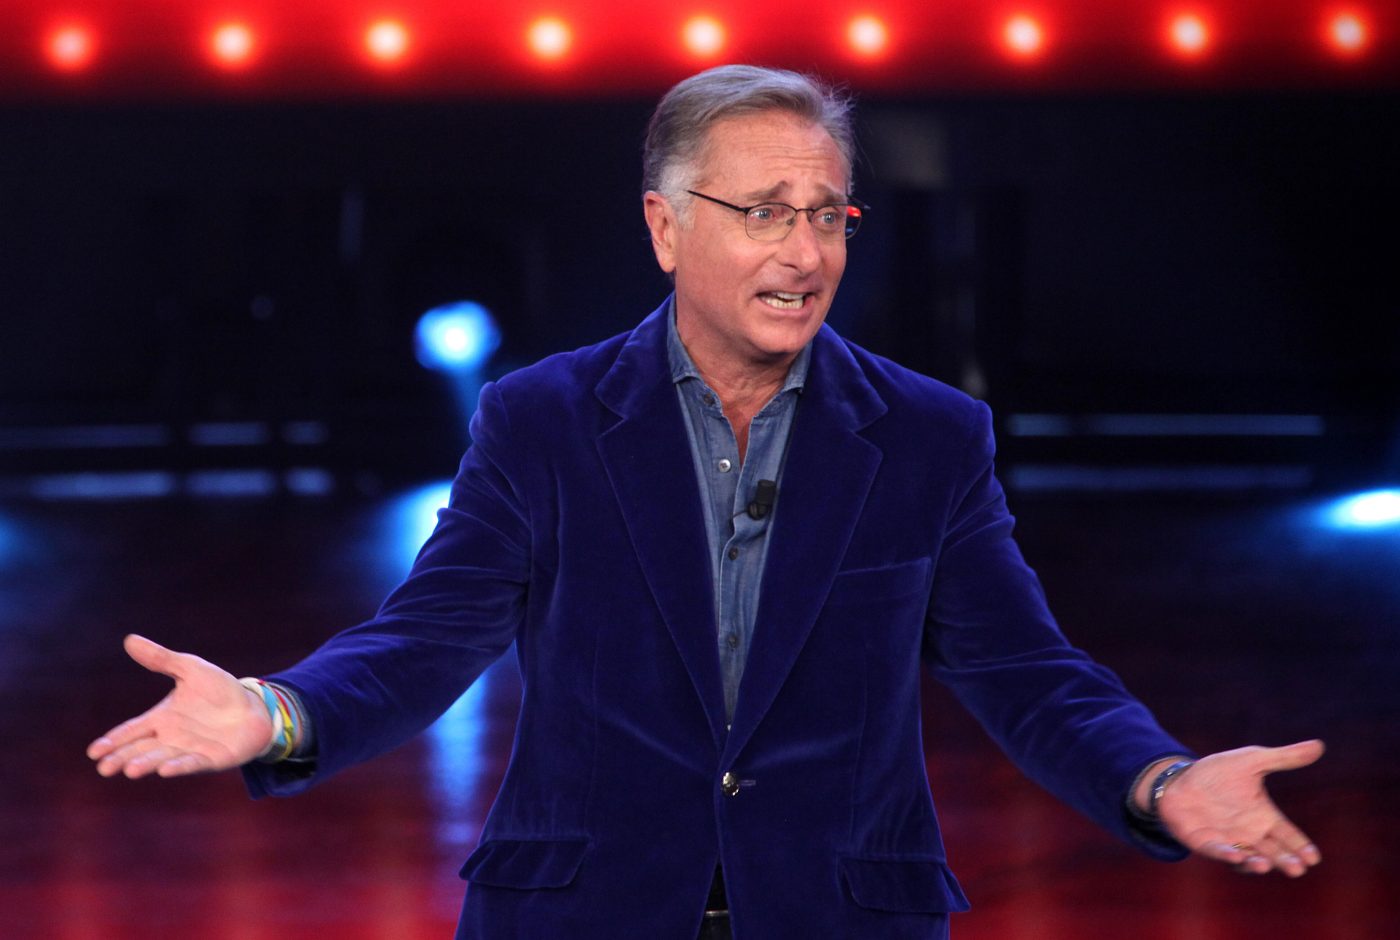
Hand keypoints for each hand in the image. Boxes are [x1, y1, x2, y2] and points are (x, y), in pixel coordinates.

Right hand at [86, 634, 273, 778]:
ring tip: (130, 769)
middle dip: (122, 758)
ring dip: (147, 764)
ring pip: (162, 758)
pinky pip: (193, 763)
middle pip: (141, 750)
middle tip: (104, 768)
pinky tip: (165, 770)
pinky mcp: (211, 759)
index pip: (131, 731)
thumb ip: (161, 659)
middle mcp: (171, 738)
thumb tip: (130, 639)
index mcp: (161, 719)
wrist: (254, 706)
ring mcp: (189, 750)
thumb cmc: (219, 690)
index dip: (113, 741)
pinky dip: (179, 766)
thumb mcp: (190, 669)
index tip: (94, 752)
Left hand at [1155, 740, 1324, 876]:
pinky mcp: (1203, 842)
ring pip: (1247, 858)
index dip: (1301, 846)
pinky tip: (1237, 855)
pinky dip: (1226, 855)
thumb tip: (1319, 745)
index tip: (1313, 858)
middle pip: (1273, 852)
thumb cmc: (1218, 773)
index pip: (1288, 835)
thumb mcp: (1252, 760)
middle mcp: (1249, 834)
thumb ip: (1283, 758)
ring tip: (1266, 865)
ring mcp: (1227, 841)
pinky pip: (1216, 851)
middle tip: (1297, 869)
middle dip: (1285, 862)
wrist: (1179, 779)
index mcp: (1264, 818)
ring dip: (1257, 864)